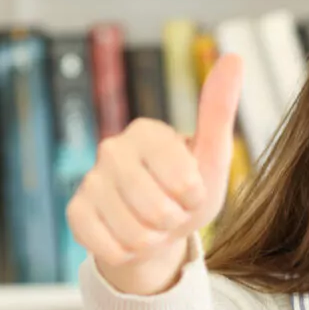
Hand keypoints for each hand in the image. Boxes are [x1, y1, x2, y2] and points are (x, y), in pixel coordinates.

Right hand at [65, 54, 242, 295]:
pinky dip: (129, 252)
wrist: (158, 229)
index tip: (193, 191)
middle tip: (172, 210)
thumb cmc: (189, 190)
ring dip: (153, 239)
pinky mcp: (74, 212)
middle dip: (174, 220)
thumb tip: (234, 57)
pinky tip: (129, 236)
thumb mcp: (213, 156)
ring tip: (153, 224)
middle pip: (157, 209)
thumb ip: (219, 111)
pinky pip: (110, 247)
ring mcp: (89, 179)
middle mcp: (111, 148)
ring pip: (134, 232)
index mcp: (147, 131)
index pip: (182, 179)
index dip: (194, 196)